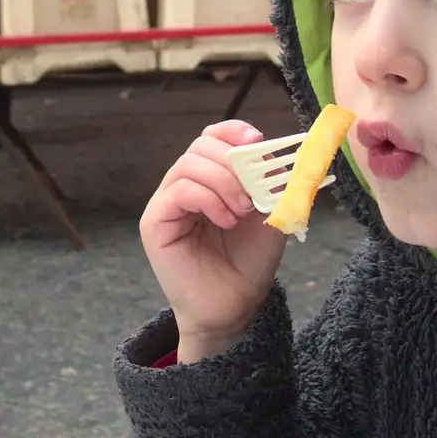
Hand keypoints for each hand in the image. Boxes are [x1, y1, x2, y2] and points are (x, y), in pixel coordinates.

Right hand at [140, 121, 287, 362]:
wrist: (235, 306)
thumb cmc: (250, 261)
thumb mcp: (271, 213)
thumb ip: (271, 181)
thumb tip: (281, 151)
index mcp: (211, 178)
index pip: (213, 136)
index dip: (233, 131)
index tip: (256, 140)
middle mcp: (185, 184)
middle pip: (200, 146)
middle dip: (231, 161)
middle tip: (252, 191)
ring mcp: (167, 202)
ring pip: (188, 165)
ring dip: (222, 182)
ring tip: (241, 211)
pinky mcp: (155, 222)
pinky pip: (178, 191)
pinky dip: (207, 199)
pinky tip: (225, 219)